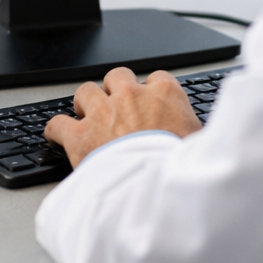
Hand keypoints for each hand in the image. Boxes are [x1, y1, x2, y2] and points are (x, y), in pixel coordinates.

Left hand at [44, 67, 202, 167]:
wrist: (157, 186)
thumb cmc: (183, 166)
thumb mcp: (202, 142)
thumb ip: (197, 130)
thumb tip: (205, 138)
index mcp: (164, 93)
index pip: (156, 78)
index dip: (150, 90)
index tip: (149, 102)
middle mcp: (131, 95)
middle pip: (117, 76)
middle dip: (114, 89)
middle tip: (116, 107)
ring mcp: (103, 112)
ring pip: (85, 91)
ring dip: (85, 103)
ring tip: (87, 115)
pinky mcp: (80, 135)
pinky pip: (58, 123)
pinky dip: (56, 129)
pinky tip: (57, 135)